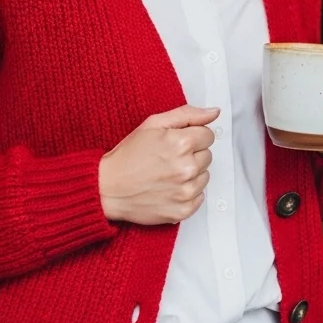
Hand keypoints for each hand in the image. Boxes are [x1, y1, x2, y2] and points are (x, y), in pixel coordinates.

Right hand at [99, 105, 218, 224]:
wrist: (107, 188)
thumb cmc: (128, 156)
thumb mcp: (153, 124)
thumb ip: (188, 114)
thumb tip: (214, 112)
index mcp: (181, 143)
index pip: (209, 135)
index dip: (193, 136)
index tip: (177, 142)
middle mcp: (186, 168)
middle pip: (208, 156)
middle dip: (192, 154)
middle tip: (168, 158)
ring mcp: (186, 191)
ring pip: (205, 176)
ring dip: (191, 174)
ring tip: (167, 173)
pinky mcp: (183, 210)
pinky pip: (199, 197)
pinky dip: (187, 193)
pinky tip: (169, 188)